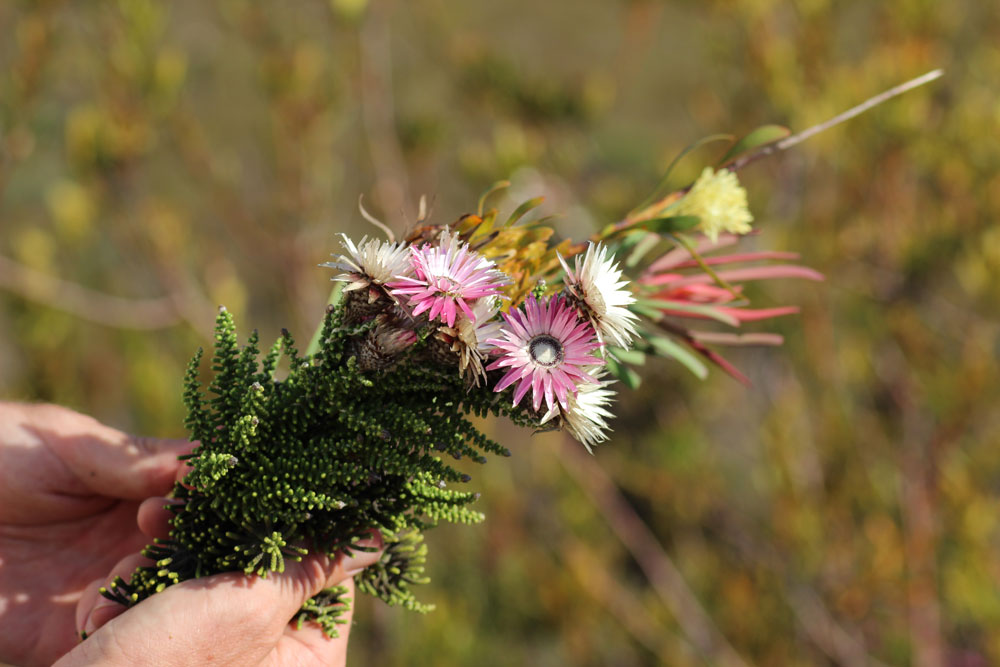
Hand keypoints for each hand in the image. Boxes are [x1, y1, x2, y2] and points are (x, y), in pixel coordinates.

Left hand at [0, 402, 190, 665]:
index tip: (170, 498)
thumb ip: (128, 457)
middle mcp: (131, 539)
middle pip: (191, 552)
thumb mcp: (59, 443)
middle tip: (147, 531)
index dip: (199, 499)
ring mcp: (104, 584)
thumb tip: (202, 462)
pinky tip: (94, 610)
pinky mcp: (69, 631)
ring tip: (121, 574)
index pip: (196, 497)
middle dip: (182, 547)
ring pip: (162, 600)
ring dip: (153, 592)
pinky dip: (116, 630)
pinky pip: (115, 639)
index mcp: (139, 488)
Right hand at [58, 523, 382, 665]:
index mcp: (309, 662)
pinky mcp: (180, 655)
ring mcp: (224, 660)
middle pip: (269, 576)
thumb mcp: (249, 606)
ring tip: (133, 571)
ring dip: (168, 568)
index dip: (303, 533)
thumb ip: (312, 568)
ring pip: (213, 584)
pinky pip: (175, 605)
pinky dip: (144, 596)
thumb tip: (374, 539)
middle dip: (219, 546)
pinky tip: (112, 603)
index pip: (330, 581)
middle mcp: (273, 662)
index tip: (277, 492)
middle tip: (175, 518)